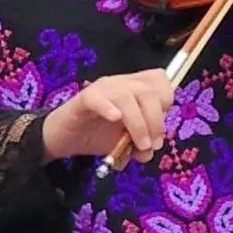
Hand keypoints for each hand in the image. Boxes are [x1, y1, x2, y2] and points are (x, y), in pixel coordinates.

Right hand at [42, 69, 172, 162]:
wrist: (66, 138)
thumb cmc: (99, 135)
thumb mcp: (128, 143)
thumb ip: (143, 146)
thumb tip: (150, 151)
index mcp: (134, 88)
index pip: (159, 80)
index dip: (166, 102)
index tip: (160, 128)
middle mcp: (120, 83)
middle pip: (148, 90)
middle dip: (155, 121)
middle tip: (152, 145)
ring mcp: (101, 89)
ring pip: (127, 96)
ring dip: (138, 124)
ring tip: (139, 145)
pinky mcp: (83, 99)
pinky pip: (97, 98)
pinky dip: (109, 108)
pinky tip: (115, 120)